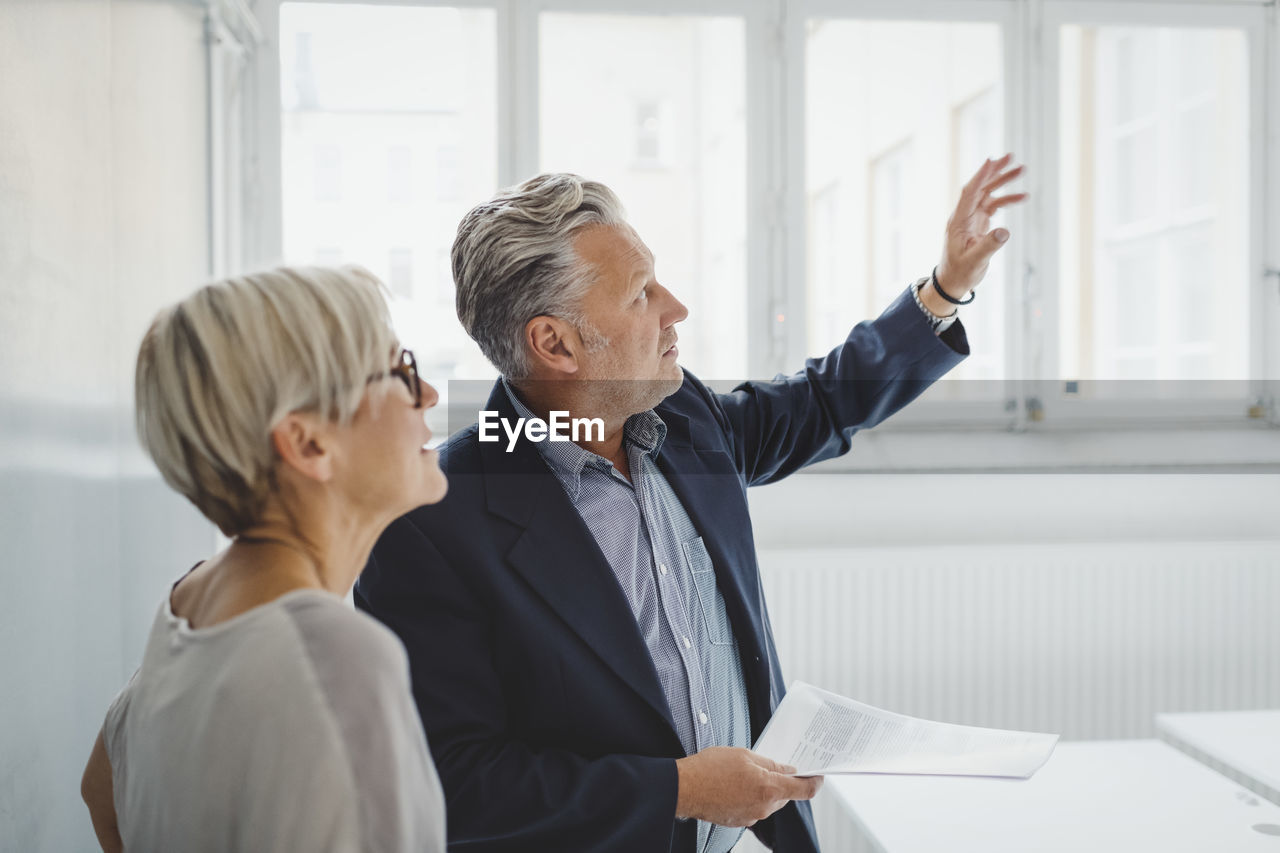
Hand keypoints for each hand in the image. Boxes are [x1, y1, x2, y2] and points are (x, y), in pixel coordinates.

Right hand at [674, 747, 823, 826]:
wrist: (683, 788)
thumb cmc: (710, 768)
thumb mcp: (744, 755)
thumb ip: (770, 764)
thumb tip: (786, 770)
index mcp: (769, 789)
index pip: (804, 790)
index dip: (815, 782)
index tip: (818, 775)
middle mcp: (763, 808)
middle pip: (785, 796)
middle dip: (782, 781)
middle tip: (771, 765)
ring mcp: (751, 817)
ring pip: (768, 802)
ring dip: (764, 788)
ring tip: (744, 772)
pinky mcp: (738, 821)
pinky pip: (753, 808)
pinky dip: (750, 796)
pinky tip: (734, 784)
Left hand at [931, 154, 1026, 305]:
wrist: (953, 282)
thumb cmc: (960, 272)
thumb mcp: (975, 261)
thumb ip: (989, 246)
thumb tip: (1005, 231)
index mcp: (959, 221)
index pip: (970, 193)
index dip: (980, 176)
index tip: (991, 160)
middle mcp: (964, 215)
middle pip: (980, 187)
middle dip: (994, 171)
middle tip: (1010, 156)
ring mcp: (971, 218)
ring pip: (988, 194)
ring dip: (1003, 182)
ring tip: (1021, 170)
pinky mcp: (979, 223)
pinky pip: (993, 206)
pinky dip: (1006, 200)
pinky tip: (1022, 197)